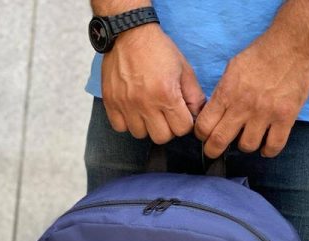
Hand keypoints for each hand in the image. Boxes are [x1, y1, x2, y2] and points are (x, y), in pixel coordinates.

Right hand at [102, 24, 204, 143]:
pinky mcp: (111, 102)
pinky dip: (127, 123)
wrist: (129, 33)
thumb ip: (194, 96)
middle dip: (167, 128)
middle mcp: (146, 103)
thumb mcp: (184, 69)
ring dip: (146, 126)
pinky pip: (120, 128)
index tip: (180, 113)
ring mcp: (126, 105)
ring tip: (147, 110)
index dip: (184, 123)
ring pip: (140, 135)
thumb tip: (197, 116)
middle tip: (164, 114)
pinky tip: (132, 110)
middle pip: (161, 137)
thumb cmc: (158, 50)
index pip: (182, 129)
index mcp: (167, 95)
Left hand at [195, 33, 308, 157]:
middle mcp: (243, 105)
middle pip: (219, 141)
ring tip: (247, 138)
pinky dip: (268, 151)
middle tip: (215, 150)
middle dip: (213, 150)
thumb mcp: (232, 68)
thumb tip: (213, 113)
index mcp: (227, 93)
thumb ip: (223, 92)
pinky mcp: (285, 117)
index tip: (204, 136)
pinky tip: (266, 147)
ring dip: (244, 146)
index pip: (204, 125)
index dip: (201, 135)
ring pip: (247, 146)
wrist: (292, 43)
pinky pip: (274, 146)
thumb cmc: (261, 54)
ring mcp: (265, 113)